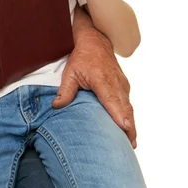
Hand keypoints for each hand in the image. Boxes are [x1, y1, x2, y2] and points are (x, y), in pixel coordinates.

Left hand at [54, 20, 136, 147]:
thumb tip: (56, 106)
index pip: (112, 100)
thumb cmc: (83, 57)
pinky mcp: (124, 86)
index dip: (118, 114)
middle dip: (129, 127)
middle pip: (125, 108)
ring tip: (131, 143)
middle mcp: (116, 83)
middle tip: (130, 146)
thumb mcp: (70, 72)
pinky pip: (128, 104)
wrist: (96, 41)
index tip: (124, 127)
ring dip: (131, 125)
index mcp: (102, 80)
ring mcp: (122, 85)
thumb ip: (66, 90)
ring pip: (129, 107)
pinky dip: (129, 116)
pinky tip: (128, 129)